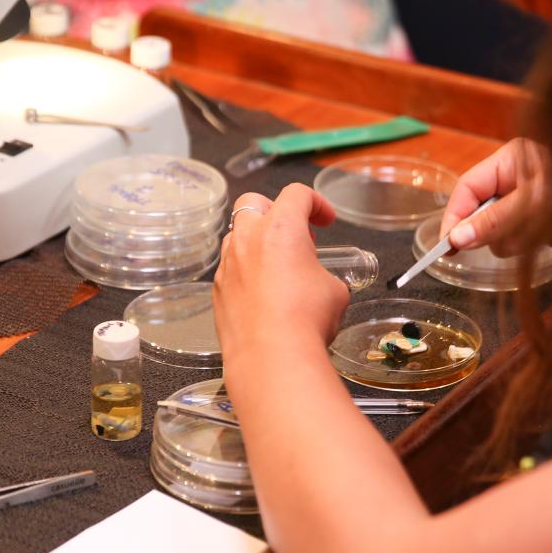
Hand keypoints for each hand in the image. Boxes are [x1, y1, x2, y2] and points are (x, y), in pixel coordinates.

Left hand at [214, 184, 349, 365]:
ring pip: (237, 236)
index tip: (325, 221)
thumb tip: (315, 281)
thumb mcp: (334, 290)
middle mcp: (247, 239)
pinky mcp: (217, 291)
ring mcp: (227, 265)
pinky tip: (263, 294)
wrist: (271, 358)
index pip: (296, 194)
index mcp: (280, 228)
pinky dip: (246, 271)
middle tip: (295, 235)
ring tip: (278, 266)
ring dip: (257, 241)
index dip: (316, 203)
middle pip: (254, 202)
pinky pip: (230, 269)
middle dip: (275, 210)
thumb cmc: (305, 320)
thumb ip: (321, 273)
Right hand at [438, 138, 551, 255]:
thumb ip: (494, 220)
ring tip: (546, 228)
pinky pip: (518, 243)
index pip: (466, 191)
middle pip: (479, 216)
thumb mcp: (533, 200)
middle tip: (517, 232)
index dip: (453, 218)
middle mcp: (512, 182)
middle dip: (495, 230)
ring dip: (517, 240)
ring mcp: (524, 204)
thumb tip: (456, 239)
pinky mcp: (537, 224)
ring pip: (498, 235)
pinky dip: (530, 244)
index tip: (446, 246)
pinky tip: (549, 234)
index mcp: (507, 162)